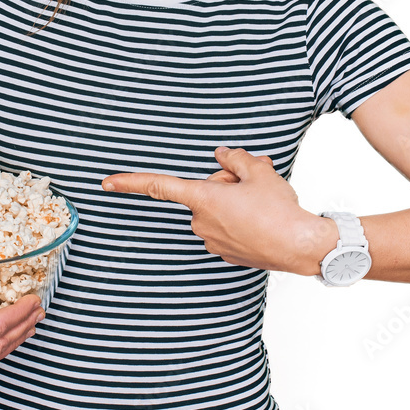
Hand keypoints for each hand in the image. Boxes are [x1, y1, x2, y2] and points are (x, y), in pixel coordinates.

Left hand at [102, 146, 328, 273]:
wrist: (302, 246)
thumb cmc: (279, 210)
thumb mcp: (259, 171)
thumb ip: (235, 159)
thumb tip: (223, 155)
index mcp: (203, 199)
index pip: (159, 186)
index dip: (131, 182)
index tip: (107, 182)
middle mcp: (201, 223)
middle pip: (205, 191)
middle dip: (227, 182)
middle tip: (256, 178)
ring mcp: (213, 241)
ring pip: (218, 208)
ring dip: (237, 200)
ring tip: (266, 201)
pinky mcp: (228, 253)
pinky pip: (228, 226)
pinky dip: (242, 218)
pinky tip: (264, 218)